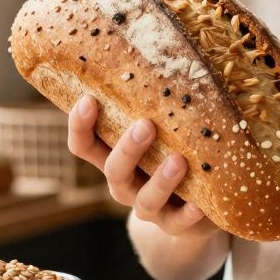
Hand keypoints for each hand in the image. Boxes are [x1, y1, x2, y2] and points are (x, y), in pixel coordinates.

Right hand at [67, 95, 217, 238]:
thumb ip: (155, 109)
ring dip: (160, 180)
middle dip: (127, 148)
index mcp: (114, 159)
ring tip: (178, 160)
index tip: (88, 100)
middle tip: (145, 125)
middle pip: (114, 170)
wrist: (191, 210)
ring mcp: (149, 207)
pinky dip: (188, 213)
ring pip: (145, 199)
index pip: (84, 145)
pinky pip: (179, 222)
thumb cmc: (170, 156)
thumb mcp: (159, 134)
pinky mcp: (175, 224)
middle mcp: (126, 184)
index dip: (80, 126)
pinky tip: (199, 203)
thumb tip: (167, 54)